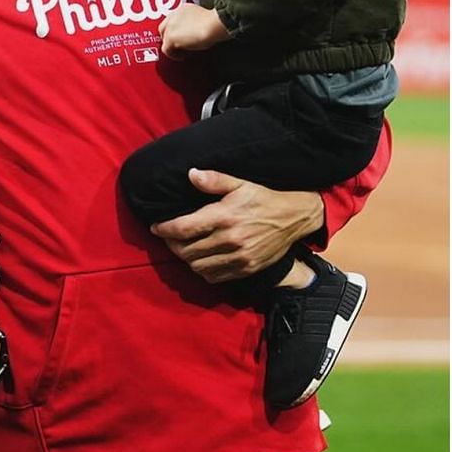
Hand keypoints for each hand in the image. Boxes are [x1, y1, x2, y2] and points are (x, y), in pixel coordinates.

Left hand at [149, 169, 323, 282]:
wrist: (294, 218)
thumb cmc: (264, 199)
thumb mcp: (241, 184)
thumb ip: (214, 180)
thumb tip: (191, 175)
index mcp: (225, 216)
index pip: (183, 228)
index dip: (164, 229)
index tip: (156, 227)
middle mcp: (230, 239)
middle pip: (186, 251)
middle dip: (172, 244)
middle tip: (169, 237)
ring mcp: (238, 257)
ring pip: (198, 267)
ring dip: (186, 259)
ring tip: (185, 249)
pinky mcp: (246, 268)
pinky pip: (215, 277)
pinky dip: (203, 271)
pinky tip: (203, 260)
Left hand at [161, 3, 230, 53]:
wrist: (214, 24)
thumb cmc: (216, 23)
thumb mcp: (204, 19)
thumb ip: (195, 22)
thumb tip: (196, 34)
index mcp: (183, 9)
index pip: (173, 20)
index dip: (177, 30)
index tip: (184, 37)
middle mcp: (174, 15)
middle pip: (164, 28)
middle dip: (171, 38)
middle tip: (180, 47)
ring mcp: (170, 26)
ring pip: (164, 39)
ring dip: (173, 47)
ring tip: (183, 52)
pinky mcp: (170, 38)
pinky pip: (166, 50)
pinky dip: (174, 55)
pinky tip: (183, 56)